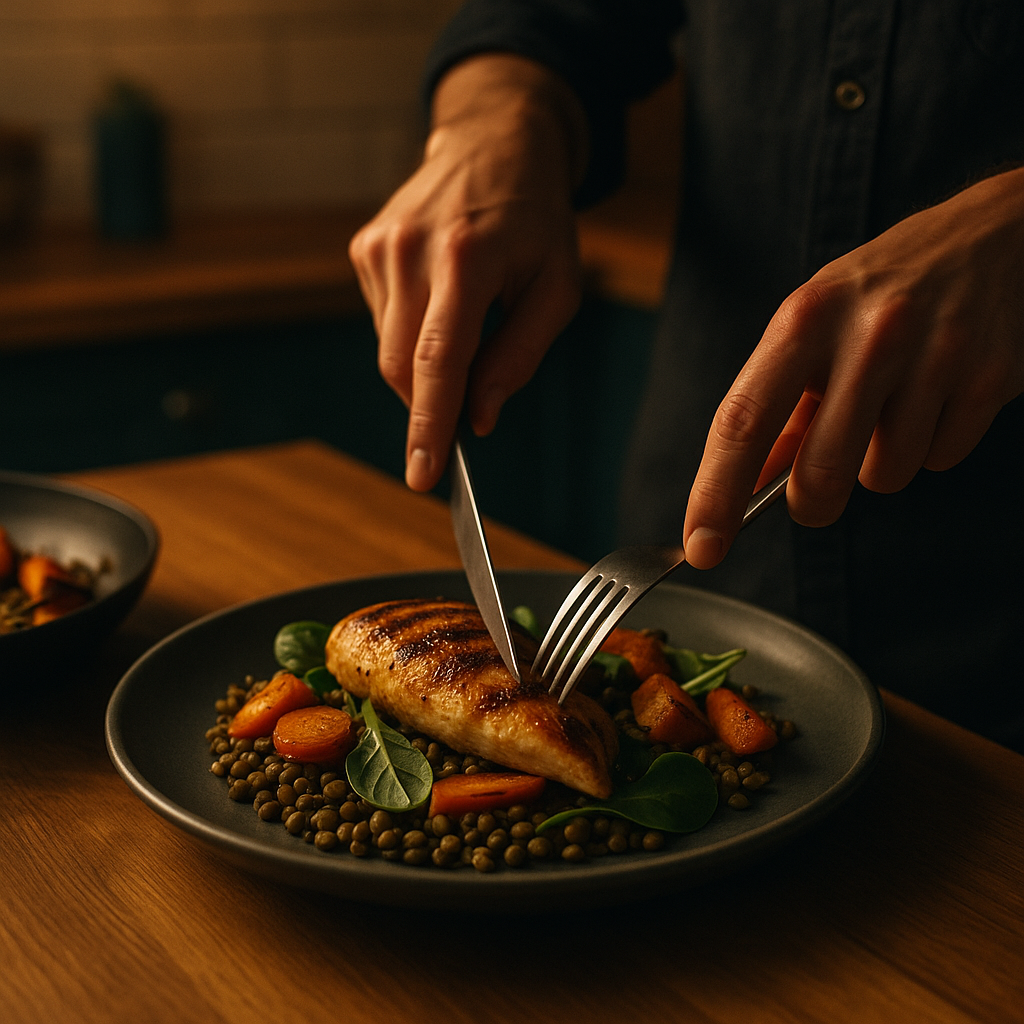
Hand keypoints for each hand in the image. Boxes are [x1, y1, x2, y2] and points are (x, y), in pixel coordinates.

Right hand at [348, 55, 586, 490]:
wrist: (494, 143)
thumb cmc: (535, 220)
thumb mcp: (556, 288)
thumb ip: (519, 356)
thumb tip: (479, 417)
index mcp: (465, 259)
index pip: (437, 361)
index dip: (428, 425)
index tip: (423, 475)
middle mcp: (411, 251)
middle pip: (402, 366)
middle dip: (429, 404)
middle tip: (462, 413)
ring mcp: (381, 247)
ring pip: (389, 350)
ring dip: (425, 366)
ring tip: (466, 323)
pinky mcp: (365, 248)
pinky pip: (383, 322)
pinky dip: (412, 335)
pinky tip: (441, 300)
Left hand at [684, 166, 1023, 567]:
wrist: (996, 234)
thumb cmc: (884, 288)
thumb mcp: (816, 325)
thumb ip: (780, 405)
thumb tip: (747, 485)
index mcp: (805, 319)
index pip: (743, 421)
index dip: (715, 493)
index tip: (701, 546)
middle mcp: (868, 334)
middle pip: (818, 474)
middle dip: (811, 503)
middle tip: (815, 491)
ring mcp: (935, 354)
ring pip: (884, 476)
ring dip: (879, 461)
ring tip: (892, 404)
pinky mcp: (990, 377)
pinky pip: (940, 459)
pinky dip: (931, 444)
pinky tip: (937, 395)